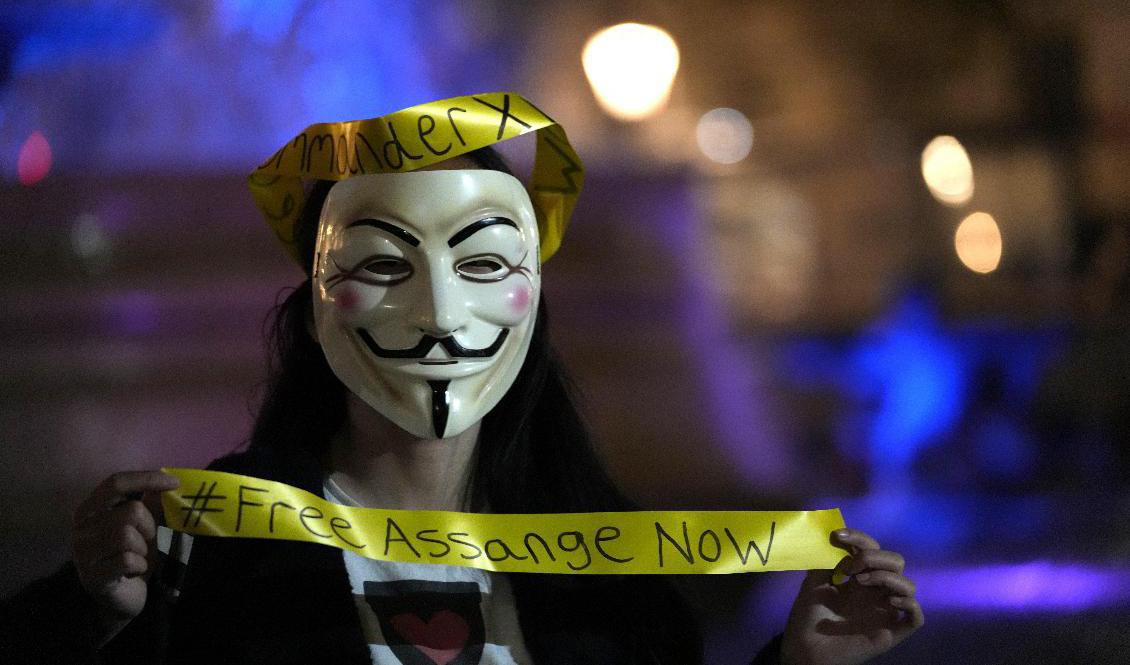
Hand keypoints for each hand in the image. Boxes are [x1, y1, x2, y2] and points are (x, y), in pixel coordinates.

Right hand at [71, 470, 178, 640]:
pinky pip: (127, 560)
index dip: (146, 479)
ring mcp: (82, 553)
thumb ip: (150, 504)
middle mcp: (80, 528)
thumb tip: (166, 479)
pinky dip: (140, 565)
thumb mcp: (143, 526)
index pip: (115, 483)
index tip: (175, 483)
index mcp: (90, 509)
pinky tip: (134, 571)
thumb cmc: (131, 555)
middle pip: (130, 511)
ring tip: (138, 557)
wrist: (121, 597)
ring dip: (143, 548)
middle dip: (149, 527)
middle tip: (146, 541)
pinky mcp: (92, 576)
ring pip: (126, 535)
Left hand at [780, 528, 923, 664]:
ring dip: (886, 576)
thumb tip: (838, 536)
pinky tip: (887, 601)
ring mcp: (885, 611)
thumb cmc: (808, 616)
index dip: (860, 538)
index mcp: (859, 577)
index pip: (873, 549)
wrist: (805, 647)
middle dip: (874, 556)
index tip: (838, 536)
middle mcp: (876, 592)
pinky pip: (916, 617)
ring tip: (861, 582)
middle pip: (895, 562)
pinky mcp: (892, 632)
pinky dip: (908, 604)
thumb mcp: (814, 581)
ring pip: (908, 585)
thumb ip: (828, 559)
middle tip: (850, 567)